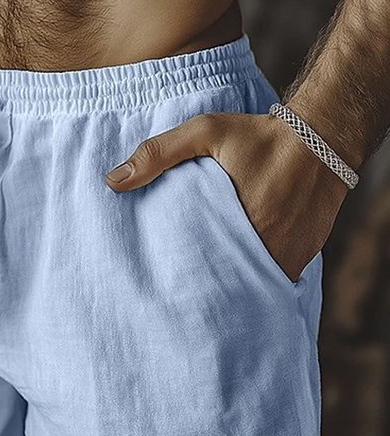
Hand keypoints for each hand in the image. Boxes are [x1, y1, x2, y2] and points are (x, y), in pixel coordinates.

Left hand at [104, 112, 350, 282]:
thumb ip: (158, 154)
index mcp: (240, 228)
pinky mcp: (304, 256)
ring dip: (236, 288)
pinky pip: (276, 277)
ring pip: (255, 285)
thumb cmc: (260, 136)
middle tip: (184, 302)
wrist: (324, 137)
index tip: (169, 291)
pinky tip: (241, 277)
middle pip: (230, 286)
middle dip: (210, 294)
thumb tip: (112, 181)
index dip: (188, 286)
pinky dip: (260, 277)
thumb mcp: (205, 132)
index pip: (206, 273)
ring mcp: (289, 257)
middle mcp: (268, 250)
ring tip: (211, 297)